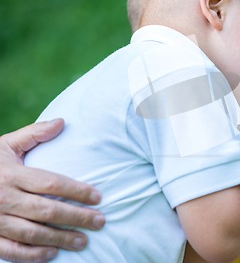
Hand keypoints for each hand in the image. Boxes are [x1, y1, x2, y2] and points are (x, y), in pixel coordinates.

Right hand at [0, 119, 104, 262]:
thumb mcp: (6, 144)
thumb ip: (34, 134)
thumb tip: (62, 121)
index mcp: (12, 174)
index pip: (51, 183)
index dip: (77, 191)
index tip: (98, 197)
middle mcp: (4, 197)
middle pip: (47, 210)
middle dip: (77, 217)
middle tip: (100, 222)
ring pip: (32, 232)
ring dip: (60, 238)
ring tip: (84, 241)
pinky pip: (10, 250)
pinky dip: (32, 255)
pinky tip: (52, 254)